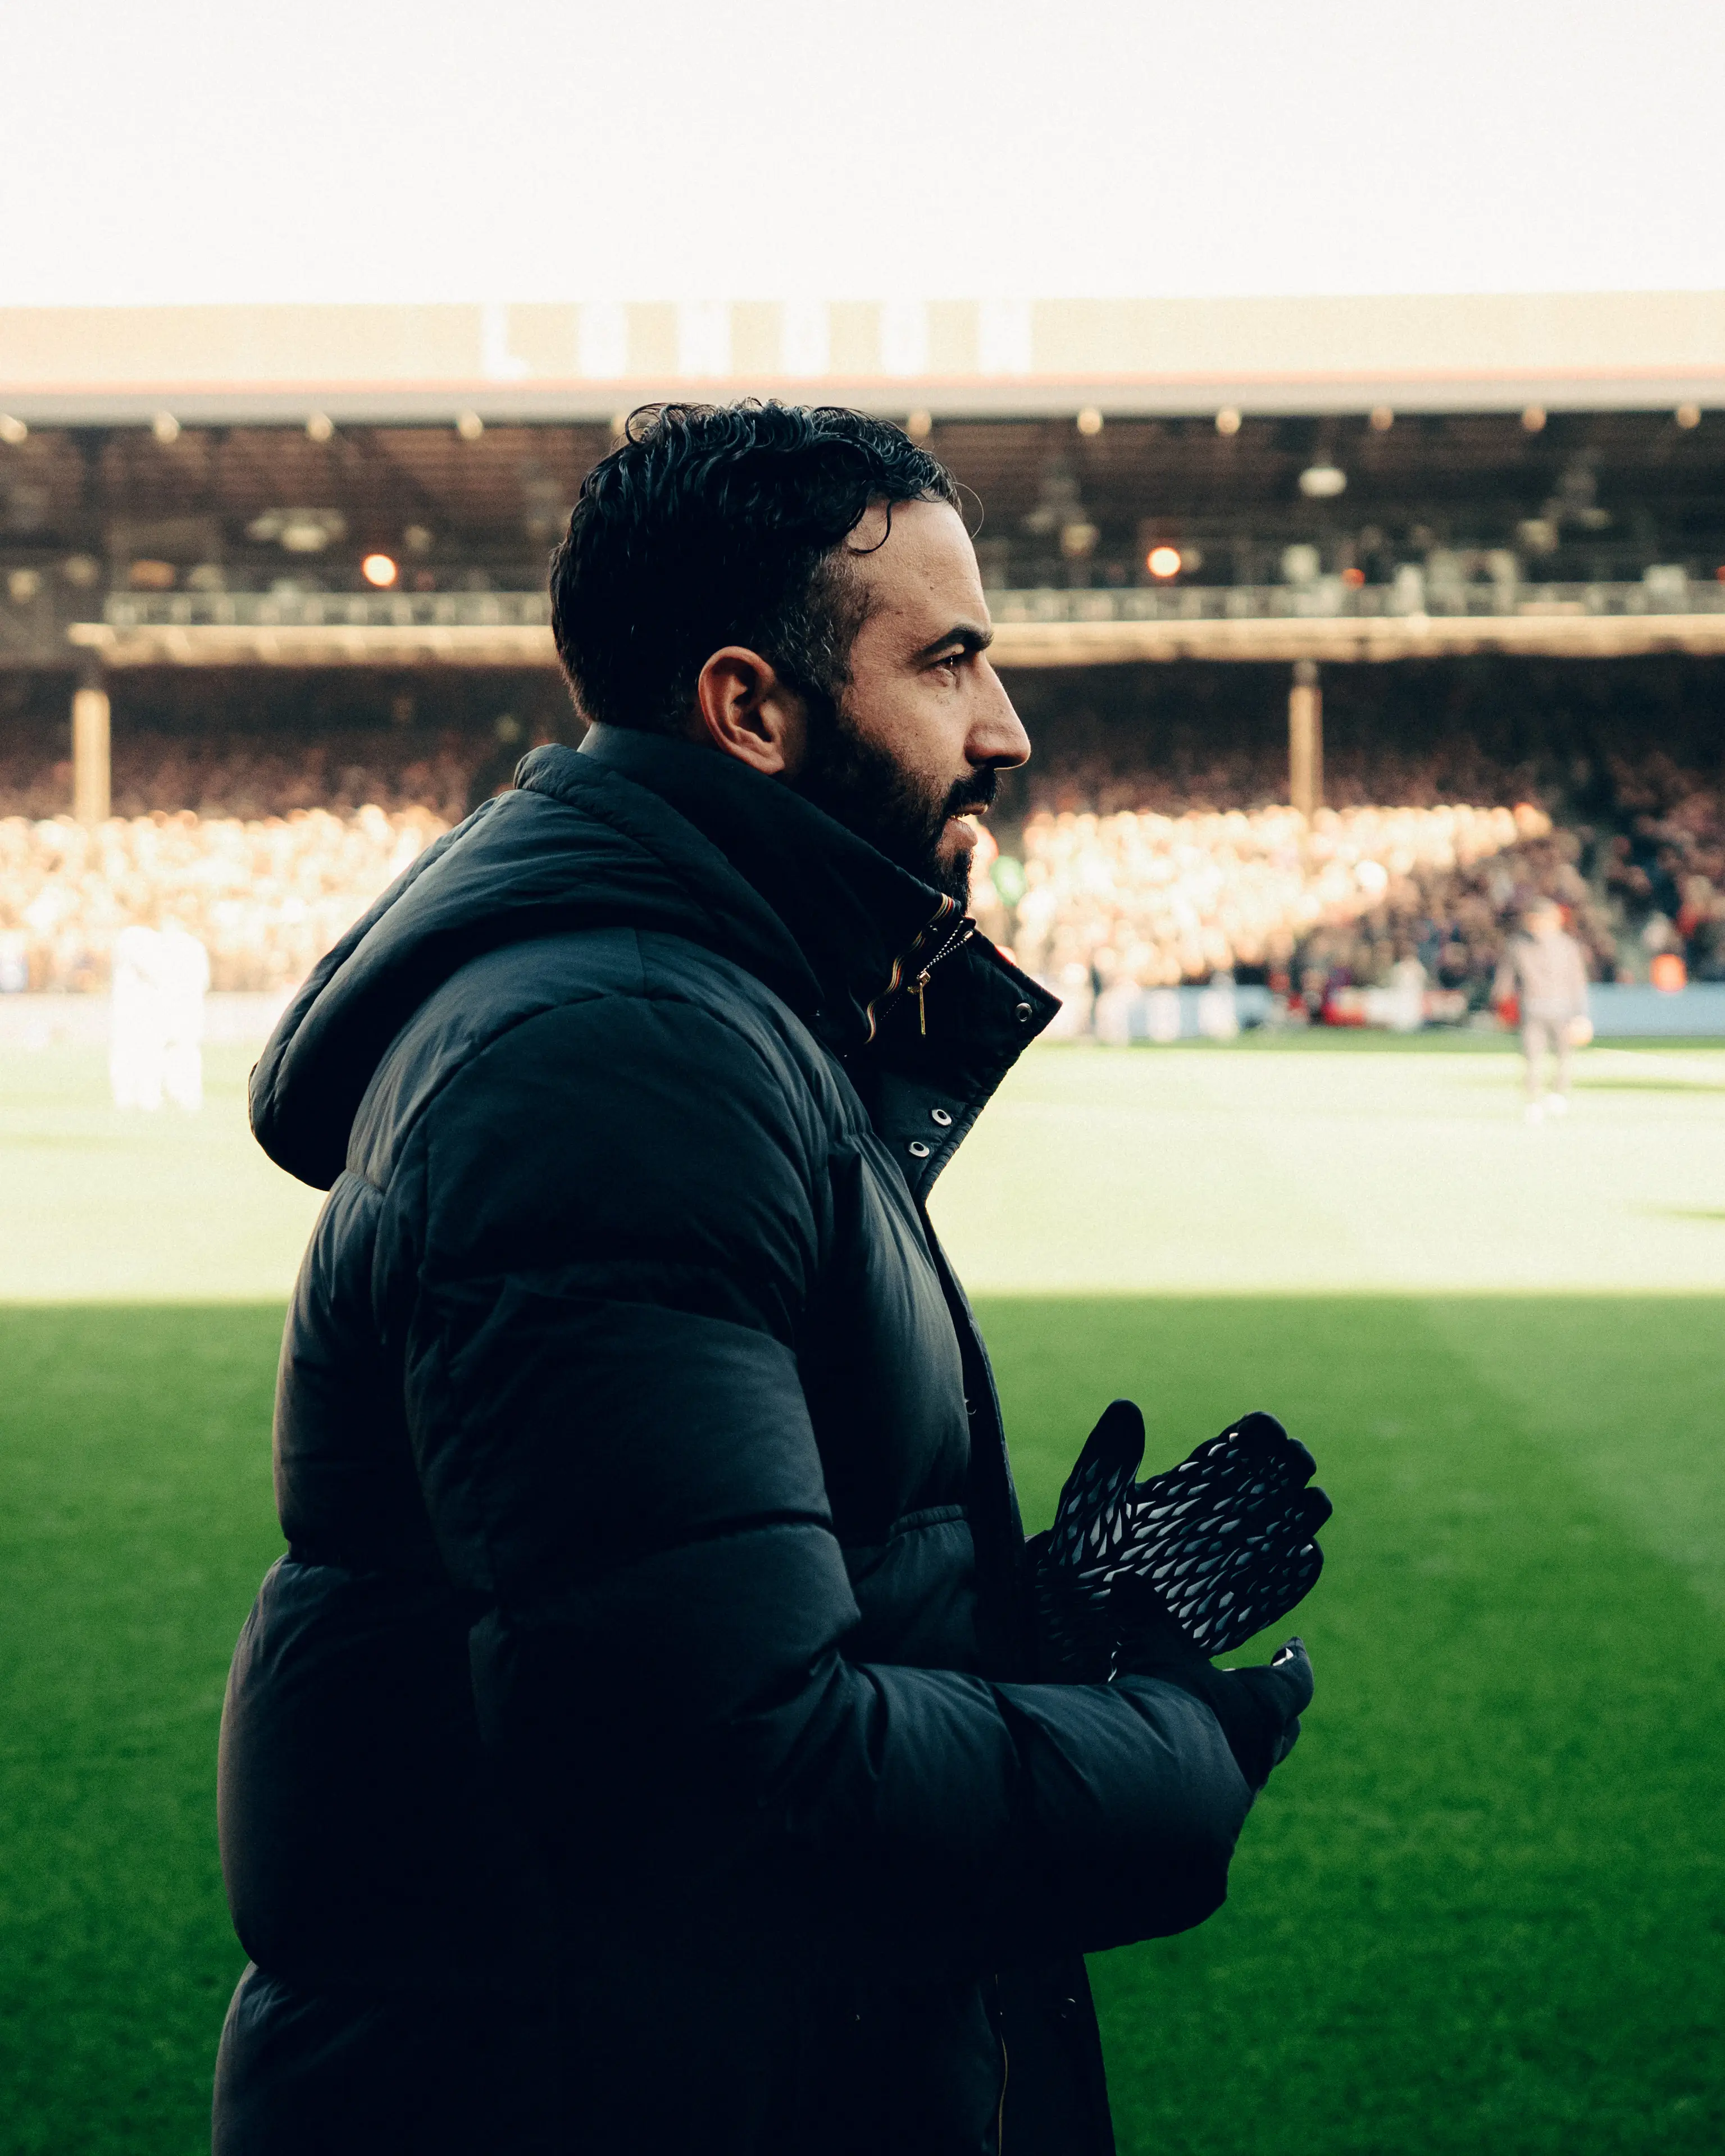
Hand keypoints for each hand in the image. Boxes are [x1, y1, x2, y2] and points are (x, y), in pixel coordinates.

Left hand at [1028, 1400, 1329, 1679]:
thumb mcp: (1088, 1508)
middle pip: (1271, 1483)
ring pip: (1281, 1530)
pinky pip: (1275, 1589)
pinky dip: (1295, 1574)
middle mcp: (1215, 1521)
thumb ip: (1106, 1463)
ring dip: (1301, 1513)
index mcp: (1186, 1488)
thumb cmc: (1073, 1562)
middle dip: (1289, 1467)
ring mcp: (1228, 1564)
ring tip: (1309, 1501)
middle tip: (1295, 1460)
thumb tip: (1125, 1408)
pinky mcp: (1232, 1610)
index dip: (1258, 1435)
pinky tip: (1306, 1555)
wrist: (1070, 1630)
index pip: (1235, 1449)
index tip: (1266, 1429)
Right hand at [1113, 1576, 1312, 1792]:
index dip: (1293, 1662)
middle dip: (1277, 1712)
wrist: (1152, 1795)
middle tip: (1266, 1698)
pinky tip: (1184, 1784)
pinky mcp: (1212, 1830)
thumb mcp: (1151, 1651)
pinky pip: (1220, 1805)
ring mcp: (1240, 1796)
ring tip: (1215, 1740)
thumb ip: (1142, 1613)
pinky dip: (1209, 1788)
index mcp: (1262, 1707)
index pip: (1294, 1680)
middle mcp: (1260, 1753)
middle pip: (1285, 1731)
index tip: (1293, 1646)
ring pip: (1252, 1769)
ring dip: (1239, 1751)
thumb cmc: (1168, 1711)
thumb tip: (1125, 1577)